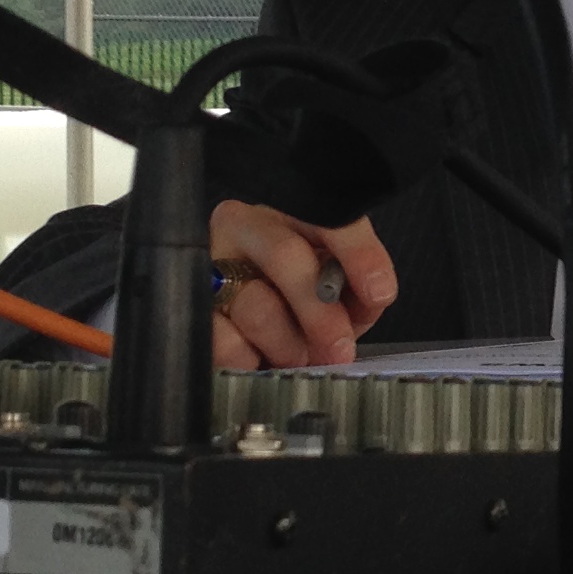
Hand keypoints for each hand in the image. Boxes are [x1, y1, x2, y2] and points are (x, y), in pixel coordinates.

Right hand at [209, 201, 395, 368]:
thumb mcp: (345, 292)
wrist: (266, 331)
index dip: (357, 254)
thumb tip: (372, 296)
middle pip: (285, 256)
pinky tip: (259, 360)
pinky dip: (247, 357)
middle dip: (319, 311)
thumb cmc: (310, 302)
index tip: (378, 292)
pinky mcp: (194, 306)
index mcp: (293, 213)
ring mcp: (214, 265)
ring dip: (286, 343)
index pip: (328, 219)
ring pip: (255, 304)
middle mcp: (248, 227)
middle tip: (338, 348)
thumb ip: (362, 291)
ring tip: (298, 357)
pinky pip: (221, 337)